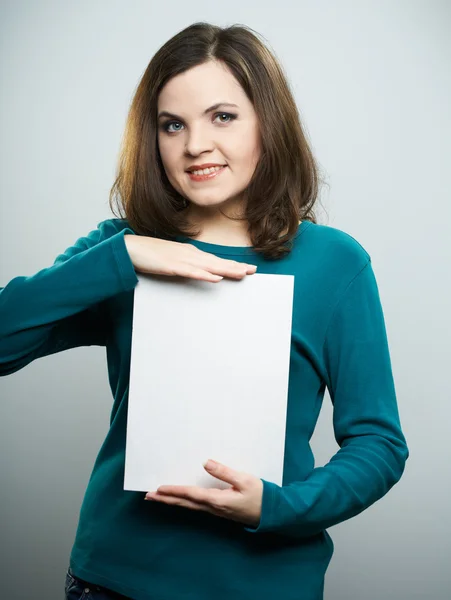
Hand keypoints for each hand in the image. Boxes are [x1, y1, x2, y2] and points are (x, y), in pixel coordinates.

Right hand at [124, 235, 257, 282]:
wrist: (131, 248)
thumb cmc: (151, 254)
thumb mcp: (173, 259)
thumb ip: (186, 265)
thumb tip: (199, 271)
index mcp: (191, 253)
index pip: (216, 260)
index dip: (232, 264)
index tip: (247, 268)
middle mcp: (190, 255)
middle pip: (217, 262)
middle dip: (236, 267)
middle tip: (253, 271)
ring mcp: (181, 259)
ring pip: (209, 266)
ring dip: (226, 270)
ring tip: (242, 273)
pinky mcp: (172, 266)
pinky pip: (191, 272)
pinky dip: (204, 275)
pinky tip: (215, 278)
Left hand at [144, 459, 262, 527]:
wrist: (271, 514)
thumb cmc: (260, 495)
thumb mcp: (244, 480)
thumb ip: (224, 472)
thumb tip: (206, 462)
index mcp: (217, 500)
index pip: (191, 494)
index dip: (174, 490)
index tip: (159, 488)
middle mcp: (213, 507)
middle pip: (184, 503)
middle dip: (166, 499)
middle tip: (148, 496)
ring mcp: (215, 510)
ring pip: (188, 506)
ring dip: (172, 501)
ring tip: (157, 498)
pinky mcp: (218, 509)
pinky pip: (196, 506)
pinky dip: (183, 502)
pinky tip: (179, 500)